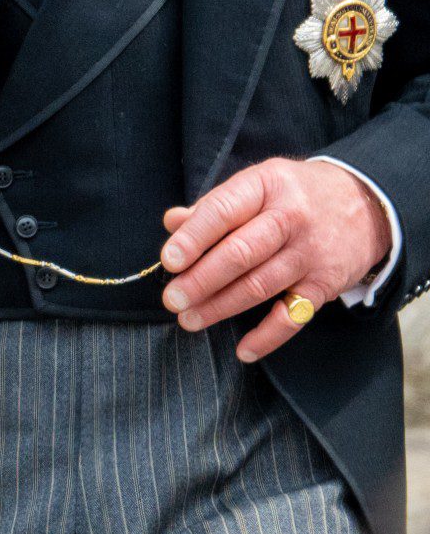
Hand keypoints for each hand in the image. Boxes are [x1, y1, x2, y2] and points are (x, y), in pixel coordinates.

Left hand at [160, 158, 391, 363]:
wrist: (364, 204)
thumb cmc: (295, 194)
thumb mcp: (259, 183)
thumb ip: (215, 205)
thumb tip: (172, 222)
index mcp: (266, 184)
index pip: (224, 210)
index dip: (194, 237)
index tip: (169, 260)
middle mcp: (290, 217)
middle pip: (241, 252)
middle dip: (202, 279)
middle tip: (173, 299)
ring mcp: (309, 253)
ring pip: (260, 286)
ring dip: (222, 307)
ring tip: (190, 319)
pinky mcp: (325, 285)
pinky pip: (293, 317)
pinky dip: (267, 337)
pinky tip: (242, 350)